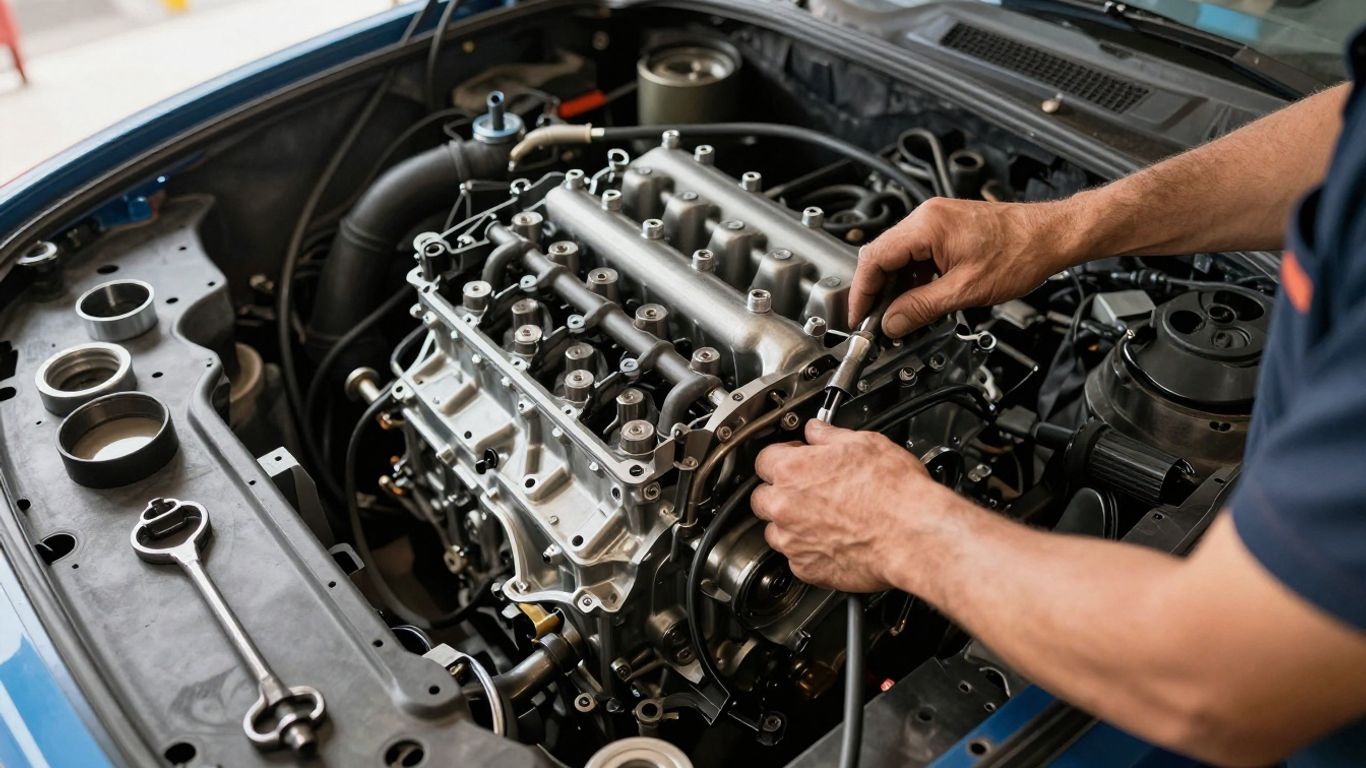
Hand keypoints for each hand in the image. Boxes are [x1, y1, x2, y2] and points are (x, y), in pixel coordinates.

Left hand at [751, 420, 961, 592]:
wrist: (913, 535)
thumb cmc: (895, 492)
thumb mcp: (864, 443)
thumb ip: (829, 436)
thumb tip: (818, 431)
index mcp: (792, 471)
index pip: (765, 459)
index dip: (782, 457)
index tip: (795, 459)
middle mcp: (785, 507)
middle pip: (762, 497)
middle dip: (780, 492)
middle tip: (806, 490)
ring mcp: (793, 541)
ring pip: (775, 532)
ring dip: (790, 525)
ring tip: (822, 519)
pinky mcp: (807, 569)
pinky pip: (795, 559)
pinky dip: (808, 552)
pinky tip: (832, 542)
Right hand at [850, 198, 1084, 336]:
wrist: (1053, 237)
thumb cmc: (1021, 253)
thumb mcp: (965, 291)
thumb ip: (921, 308)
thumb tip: (892, 323)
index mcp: (926, 225)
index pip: (874, 258)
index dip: (862, 292)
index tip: (859, 316)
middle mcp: (927, 217)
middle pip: (882, 256)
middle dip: (877, 291)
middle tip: (876, 322)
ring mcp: (937, 220)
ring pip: (900, 257)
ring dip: (897, 287)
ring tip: (901, 316)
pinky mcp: (948, 228)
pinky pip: (918, 254)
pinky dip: (914, 278)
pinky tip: (920, 299)